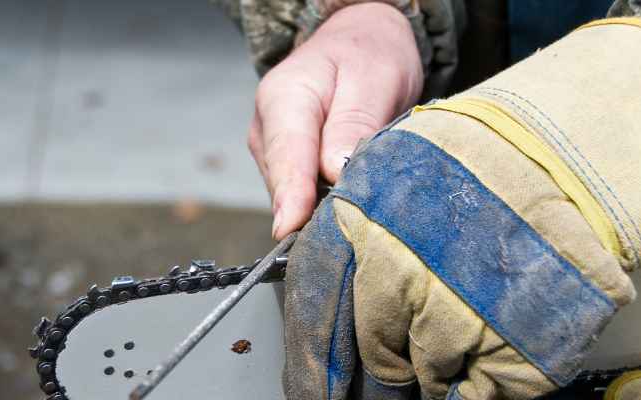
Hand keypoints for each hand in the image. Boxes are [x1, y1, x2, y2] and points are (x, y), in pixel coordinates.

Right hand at [248, 3, 422, 239]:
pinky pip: (302, 194)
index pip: (286, 156)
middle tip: (359, 230)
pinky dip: (324, 202)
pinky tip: (350, 198)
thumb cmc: (367, 55)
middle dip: (317, 211)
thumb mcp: (374, 79)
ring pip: (293, 194)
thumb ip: (354, 124)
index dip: (291, 197)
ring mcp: (271, 150)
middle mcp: (266, 128)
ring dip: (323, 207)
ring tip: (363, 207)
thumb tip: (334, 173)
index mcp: (284, 99)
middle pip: (287, 184)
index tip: (289, 228)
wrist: (357, 40)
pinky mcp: (283, 166)